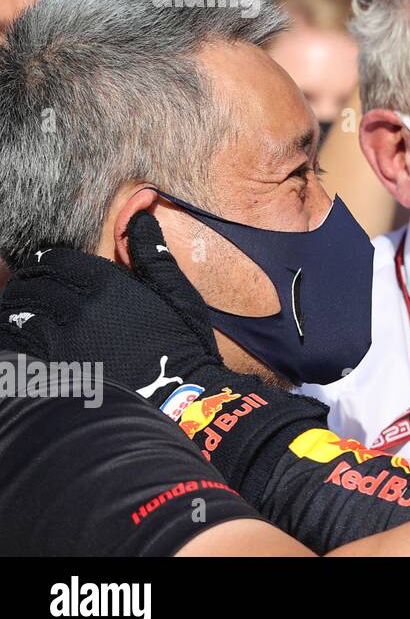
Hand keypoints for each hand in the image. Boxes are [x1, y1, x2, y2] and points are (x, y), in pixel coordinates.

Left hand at [0, 213, 327, 491]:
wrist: (182, 404)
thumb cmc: (184, 349)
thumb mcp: (178, 295)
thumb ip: (152, 254)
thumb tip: (140, 214)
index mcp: (107, 284)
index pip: (56, 260)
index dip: (49, 263)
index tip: (48, 270)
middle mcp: (77, 309)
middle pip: (32, 285)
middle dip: (29, 285)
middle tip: (31, 292)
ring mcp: (60, 343)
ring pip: (17, 315)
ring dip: (15, 312)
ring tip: (20, 317)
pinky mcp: (50, 374)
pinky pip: (14, 349)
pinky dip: (11, 341)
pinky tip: (19, 345)